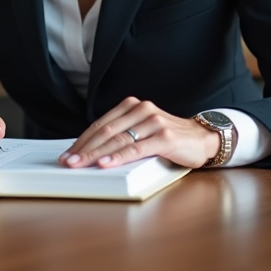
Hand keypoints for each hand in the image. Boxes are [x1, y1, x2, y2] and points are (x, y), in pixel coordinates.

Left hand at [59, 97, 219, 169]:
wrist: (202, 138)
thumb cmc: (168, 138)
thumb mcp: (142, 131)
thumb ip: (122, 135)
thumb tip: (90, 152)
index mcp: (131, 106)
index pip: (100, 124)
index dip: (82, 140)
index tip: (67, 154)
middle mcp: (141, 110)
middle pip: (105, 132)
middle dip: (84, 148)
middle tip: (68, 161)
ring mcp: (153, 122)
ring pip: (118, 140)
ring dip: (96, 154)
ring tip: (80, 164)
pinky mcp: (164, 137)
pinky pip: (136, 149)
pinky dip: (118, 157)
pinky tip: (105, 163)